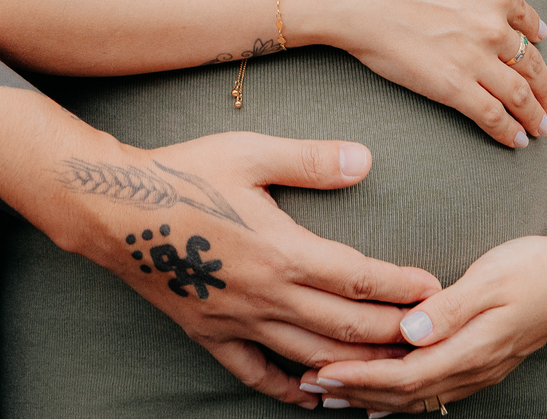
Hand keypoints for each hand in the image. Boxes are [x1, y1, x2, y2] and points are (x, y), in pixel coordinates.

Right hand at [71, 131, 439, 409]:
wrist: (113, 207)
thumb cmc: (183, 171)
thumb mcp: (248, 152)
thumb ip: (309, 160)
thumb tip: (365, 159)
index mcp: (280, 250)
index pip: (356, 279)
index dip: (398, 286)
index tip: (433, 288)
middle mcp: (265, 295)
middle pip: (344, 328)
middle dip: (392, 334)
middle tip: (429, 335)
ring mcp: (238, 322)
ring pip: (310, 357)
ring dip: (355, 366)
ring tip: (392, 371)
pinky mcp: (210, 334)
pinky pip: (258, 375)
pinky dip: (291, 390)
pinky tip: (314, 396)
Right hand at [300, 0, 546, 150]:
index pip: (528, 21)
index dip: (536, 38)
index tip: (538, 50)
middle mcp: (492, 26)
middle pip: (531, 63)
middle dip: (546, 88)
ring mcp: (475, 59)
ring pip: (519, 94)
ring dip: (535, 115)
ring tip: (542, 128)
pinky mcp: (453, 87)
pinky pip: (492, 115)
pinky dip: (509, 131)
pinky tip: (517, 140)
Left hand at [311, 231, 546, 409]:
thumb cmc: (533, 269)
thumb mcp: (492, 279)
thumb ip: (450, 307)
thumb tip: (409, 329)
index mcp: (472, 349)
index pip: (406, 373)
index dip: (362, 375)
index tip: (324, 370)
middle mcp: (473, 368)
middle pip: (405, 392)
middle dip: (357, 390)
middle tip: (312, 384)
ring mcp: (477, 369)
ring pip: (417, 395)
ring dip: (372, 395)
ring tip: (332, 392)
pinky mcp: (478, 361)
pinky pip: (431, 389)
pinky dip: (398, 394)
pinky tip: (378, 398)